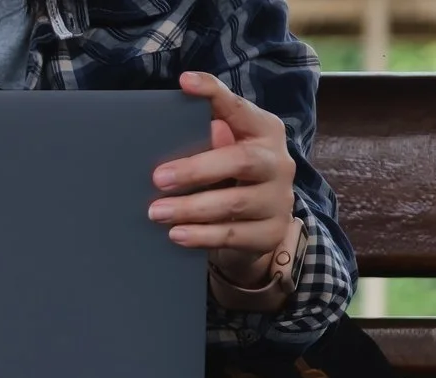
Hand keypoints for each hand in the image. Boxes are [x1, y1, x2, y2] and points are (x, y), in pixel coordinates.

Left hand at [149, 71, 297, 288]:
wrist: (259, 228)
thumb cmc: (230, 179)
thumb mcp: (222, 153)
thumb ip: (208, 137)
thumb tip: (194, 123)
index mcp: (264, 131)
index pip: (239, 108)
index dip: (214, 93)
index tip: (185, 82)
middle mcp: (278, 162)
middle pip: (241, 161)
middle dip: (196, 169)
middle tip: (158, 178)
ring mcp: (279, 199)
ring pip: (235, 203)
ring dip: (191, 208)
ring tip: (156, 212)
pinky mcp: (271, 232)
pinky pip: (234, 235)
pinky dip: (202, 236)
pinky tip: (176, 235)